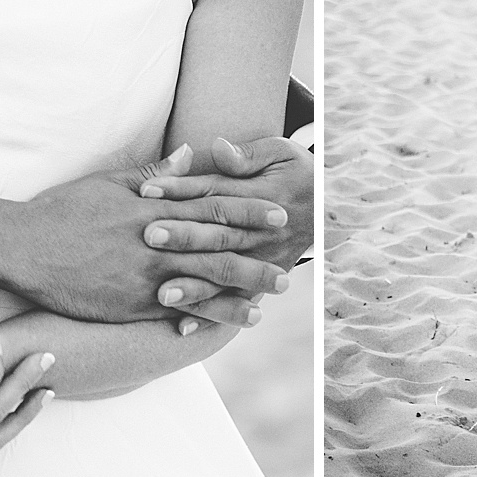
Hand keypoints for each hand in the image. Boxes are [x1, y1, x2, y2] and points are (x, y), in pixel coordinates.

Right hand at [0, 165, 291, 323]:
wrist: (25, 247)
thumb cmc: (65, 208)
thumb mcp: (110, 180)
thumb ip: (155, 173)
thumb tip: (190, 154)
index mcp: (153, 208)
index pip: (212, 207)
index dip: (248, 211)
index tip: (277, 213)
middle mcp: (154, 243)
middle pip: (216, 249)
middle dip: (254, 258)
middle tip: (287, 267)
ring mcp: (143, 276)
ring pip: (201, 285)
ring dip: (237, 294)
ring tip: (267, 303)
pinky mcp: (128, 303)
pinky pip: (172, 312)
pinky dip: (200, 317)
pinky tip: (221, 325)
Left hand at [135, 136, 313, 330]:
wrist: (329, 208)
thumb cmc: (296, 172)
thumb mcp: (280, 153)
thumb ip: (247, 155)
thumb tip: (218, 148)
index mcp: (261, 196)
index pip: (214, 193)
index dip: (180, 190)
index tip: (146, 190)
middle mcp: (260, 233)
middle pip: (216, 234)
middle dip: (182, 236)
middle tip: (148, 236)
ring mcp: (261, 261)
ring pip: (223, 274)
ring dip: (193, 285)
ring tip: (163, 293)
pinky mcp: (260, 283)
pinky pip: (234, 303)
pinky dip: (210, 317)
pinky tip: (183, 328)